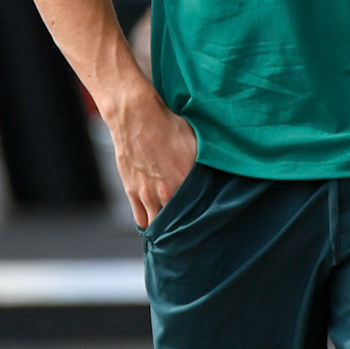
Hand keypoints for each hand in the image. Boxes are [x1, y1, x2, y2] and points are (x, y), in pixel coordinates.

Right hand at [107, 85, 198, 227]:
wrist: (137, 118)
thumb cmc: (168, 126)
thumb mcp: (195, 144)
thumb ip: (204, 166)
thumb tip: (217, 176)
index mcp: (184, 182)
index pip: (197, 213)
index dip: (201, 219)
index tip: (205, 223)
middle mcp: (166, 193)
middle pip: (176, 224)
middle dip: (182, 228)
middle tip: (188, 230)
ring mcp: (146, 194)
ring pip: (157, 224)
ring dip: (164, 227)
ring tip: (171, 228)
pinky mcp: (131, 192)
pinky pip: (140, 218)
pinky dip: (147, 222)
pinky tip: (154, 221)